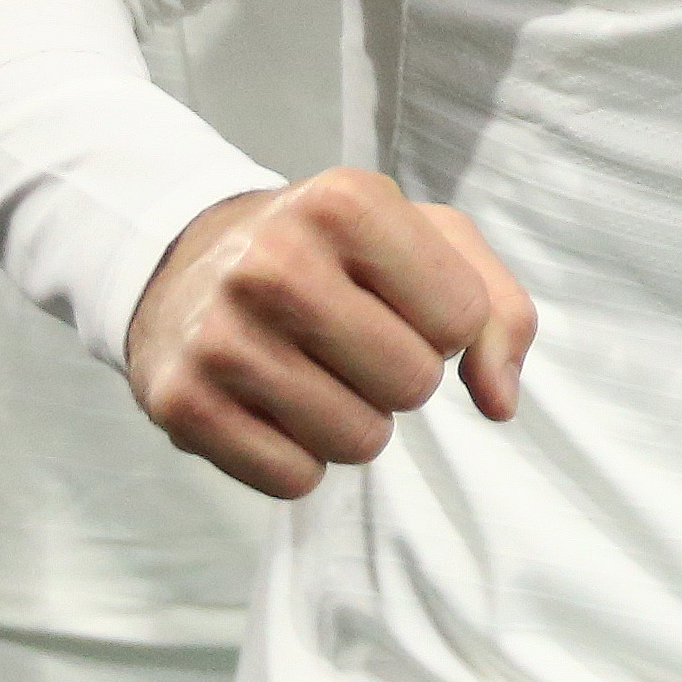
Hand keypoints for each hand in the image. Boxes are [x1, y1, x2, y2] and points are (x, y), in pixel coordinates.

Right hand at [123, 171, 535, 500]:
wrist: (190, 263)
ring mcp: (219, 337)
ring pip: (359, 442)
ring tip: (318, 372)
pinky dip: (301, 457)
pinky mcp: (180, 405)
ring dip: (357, 421)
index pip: (461, 317)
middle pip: (413, 384)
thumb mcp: (424, 241)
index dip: (444, 324)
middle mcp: (273, 263)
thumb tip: (500, 401)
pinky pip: (294, 479)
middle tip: (356, 342)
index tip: (399, 301)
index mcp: (345, 202)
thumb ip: (497, 310)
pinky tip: (275, 406)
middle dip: (403, 376)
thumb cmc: (332, 254)